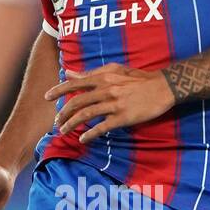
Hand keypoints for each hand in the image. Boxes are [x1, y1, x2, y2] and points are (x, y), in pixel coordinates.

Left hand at [45, 64, 174, 143]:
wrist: (163, 87)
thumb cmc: (139, 78)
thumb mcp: (115, 70)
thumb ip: (92, 72)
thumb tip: (70, 73)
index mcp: (103, 77)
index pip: (75, 83)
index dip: (59, 90)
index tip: (47, 97)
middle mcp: (106, 90)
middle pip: (77, 102)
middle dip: (63, 113)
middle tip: (56, 121)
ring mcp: (114, 104)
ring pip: (86, 115)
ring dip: (71, 124)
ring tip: (63, 131)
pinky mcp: (123, 117)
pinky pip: (102, 127)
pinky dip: (90, 134)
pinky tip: (83, 139)